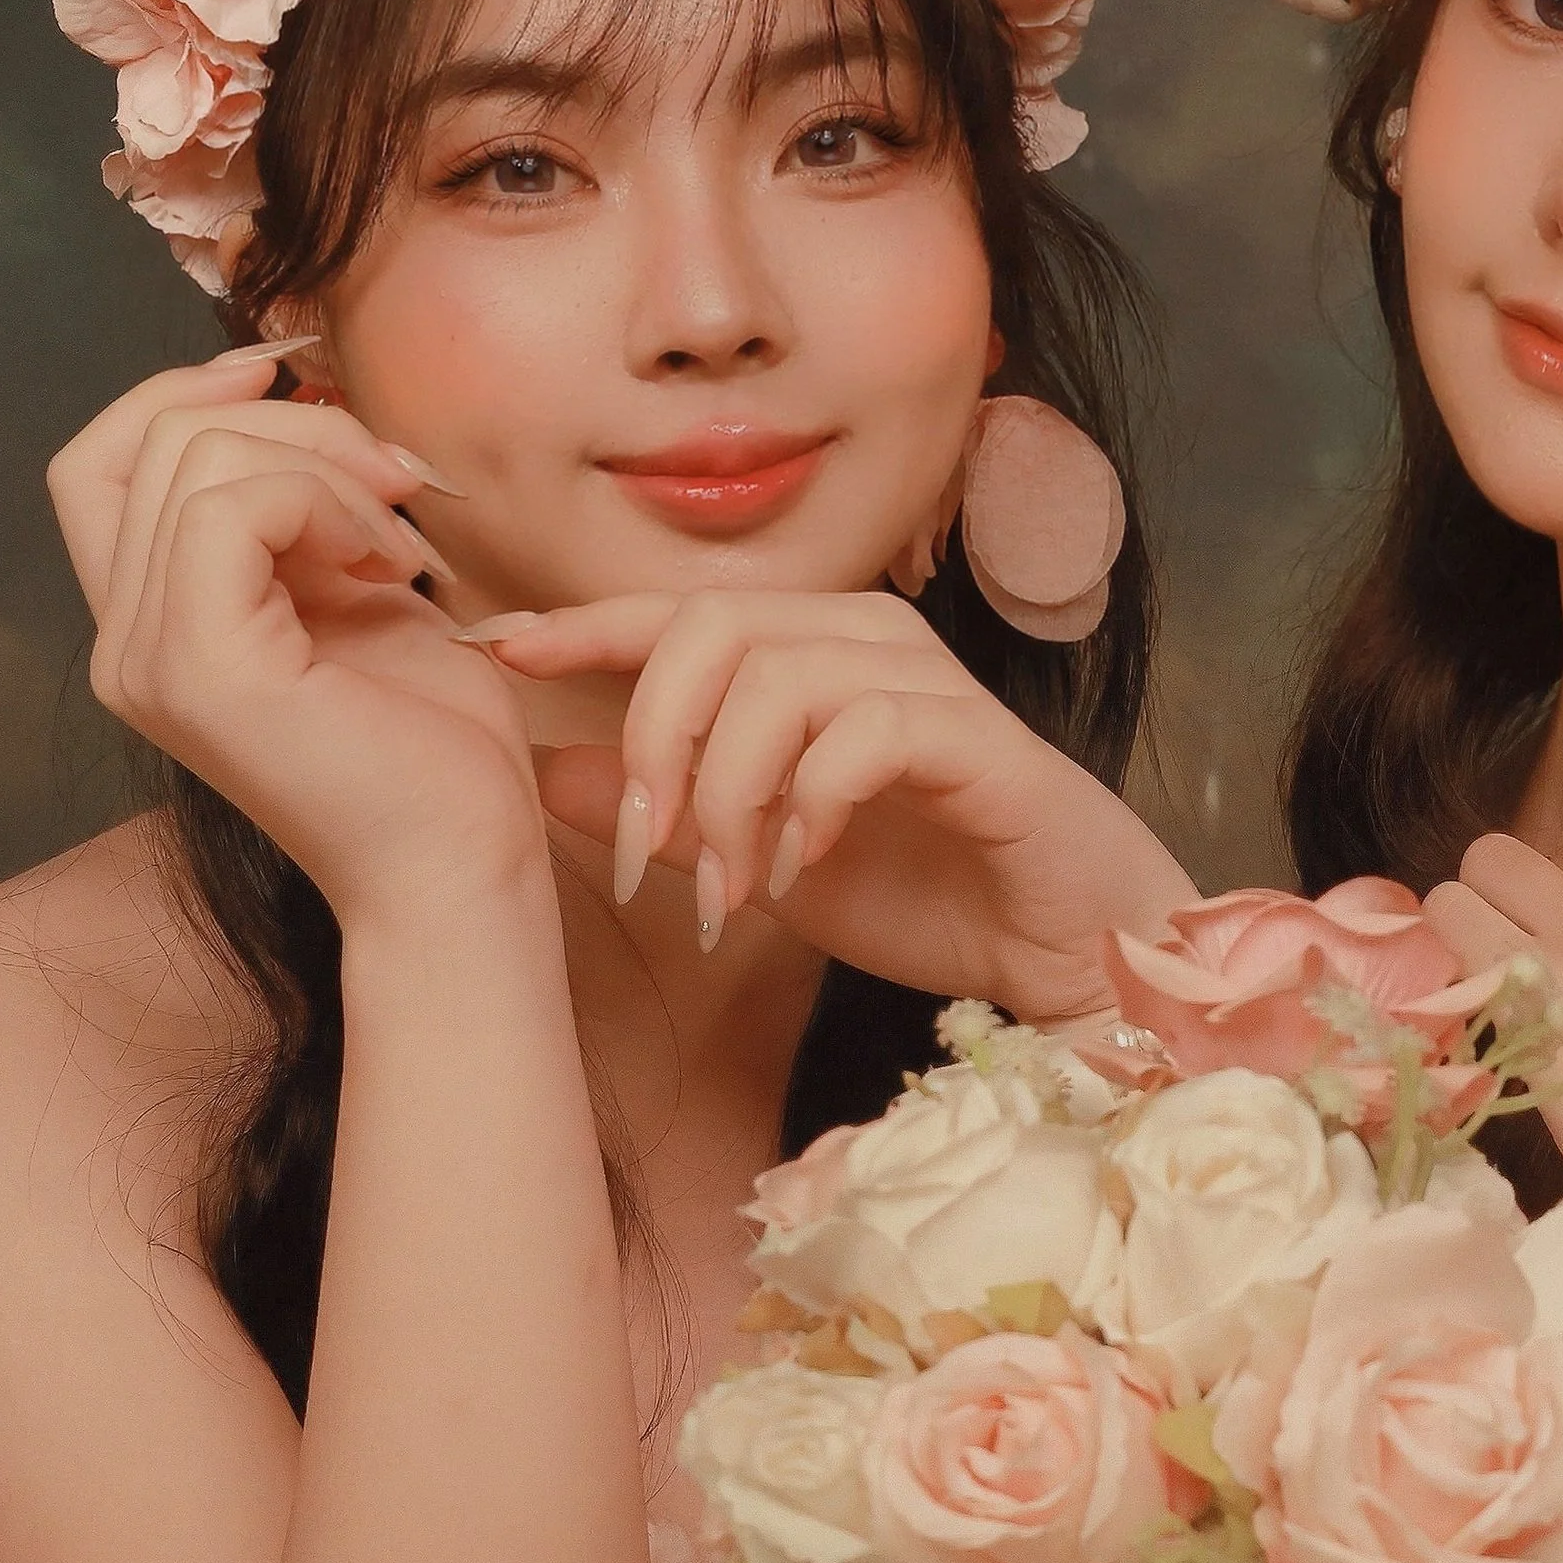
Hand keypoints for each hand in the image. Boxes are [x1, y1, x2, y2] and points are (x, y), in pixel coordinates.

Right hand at [50, 345, 547, 916]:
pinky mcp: (201, 669)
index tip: (283, 369)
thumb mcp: (358, 588)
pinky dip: (325, 504)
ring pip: (195, 461)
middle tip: (397, 484)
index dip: (175, 392)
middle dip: (292, 422)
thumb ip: (305, 510)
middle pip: (153, 442)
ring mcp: (150, 662)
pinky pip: (231, 507)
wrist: (467, 863)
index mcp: (154, 629)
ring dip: (324, 467)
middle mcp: (127, 649)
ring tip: (399, 545)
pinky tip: (388, 567)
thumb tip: (300, 394)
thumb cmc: (437, 744)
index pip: (98, 465)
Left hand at [489, 587, 1193, 1019]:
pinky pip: (860, 732)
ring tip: (734, 885)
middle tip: (648, 854)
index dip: (582, 626)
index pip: (675, 612)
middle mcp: (865, 640)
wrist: (1066, 949)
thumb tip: (543, 770)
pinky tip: (805, 865)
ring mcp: (924, 681)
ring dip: (728, 792)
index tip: (497, 652)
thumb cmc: (929, 894)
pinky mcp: (976, 737)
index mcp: (809, 655)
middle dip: (655, 739)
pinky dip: (809, 803)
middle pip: (709, 625)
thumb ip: (665, 813)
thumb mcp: (758, 862)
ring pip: (775, 677)